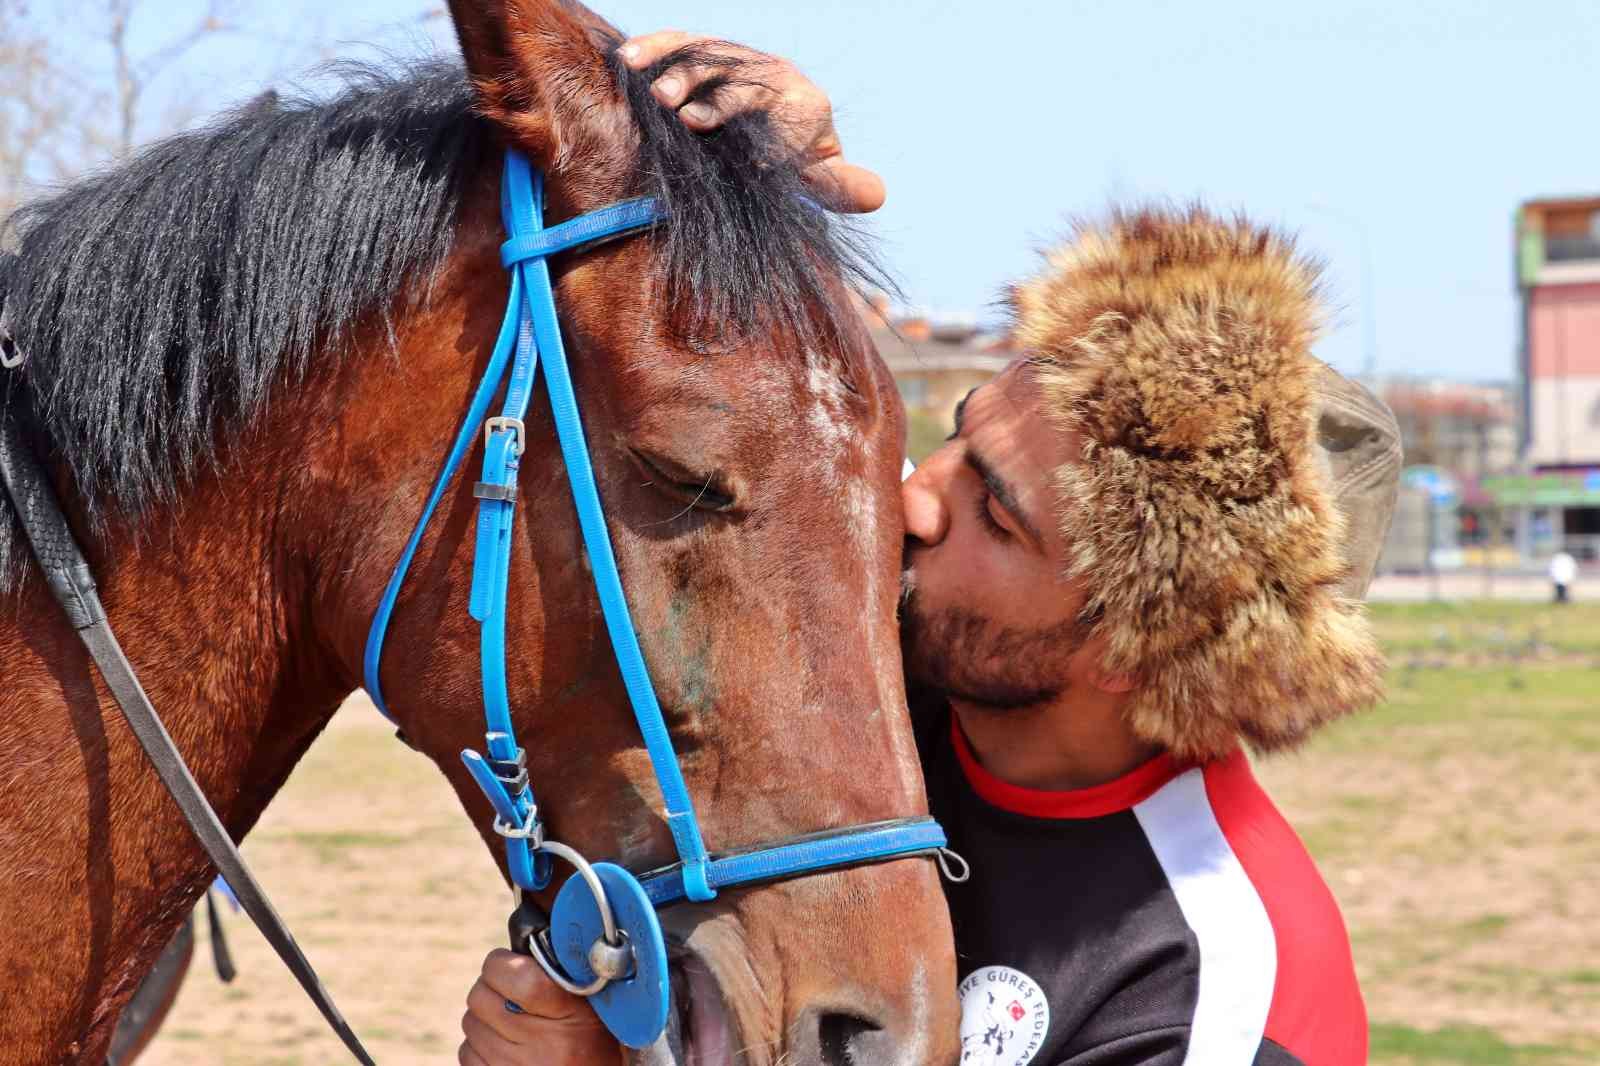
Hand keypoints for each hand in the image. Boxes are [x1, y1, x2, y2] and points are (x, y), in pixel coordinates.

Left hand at [458, 949, 620, 1065]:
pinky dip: (479, 1045)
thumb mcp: (592, 1003)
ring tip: (511, 1021)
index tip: (508, 963)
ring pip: (471, 1024)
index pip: (515, 975)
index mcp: (571, 1015)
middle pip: (480, 997)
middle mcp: (543, 1045)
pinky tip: (505, 1046)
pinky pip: (467, 1052)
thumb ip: (562, 971)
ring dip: (485, 1017)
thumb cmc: (595, 1040)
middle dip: (490, 988)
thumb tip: (524, 936)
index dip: (500, 963)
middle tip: (509, 992)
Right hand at [620, 31, 886, 213]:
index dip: (733, 108)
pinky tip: (629, 58)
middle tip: (674, 111)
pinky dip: (656, 47)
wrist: (787, 128)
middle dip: (702, 88)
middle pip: (733, 71)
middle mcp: (772, 71)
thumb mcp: (822, 176)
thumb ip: (840, 186)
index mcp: (802, 100)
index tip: (701, 125)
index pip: (768, 99)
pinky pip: (683, 42)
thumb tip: (877, 196)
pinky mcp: (710, 54)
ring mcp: (741, 60)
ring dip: (675, 66)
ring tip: (645, 83)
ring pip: (707, 52)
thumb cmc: (800, 163)